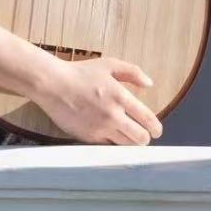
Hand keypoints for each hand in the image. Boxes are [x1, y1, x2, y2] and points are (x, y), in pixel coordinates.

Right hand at [29, 56, 162, 143]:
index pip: (148, 120)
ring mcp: (100, 129)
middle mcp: (113, 116)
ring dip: (129, 142)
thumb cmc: (81, 72)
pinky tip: (110, 135)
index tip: (157, 130)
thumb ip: (133, 72)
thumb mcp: (109, 64)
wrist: (53, 84)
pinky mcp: (88, 138)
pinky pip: (108, 146)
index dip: (156, 128)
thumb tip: (150, 84)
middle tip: (142, 134)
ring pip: (125, 146)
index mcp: (121, 97)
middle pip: (140, 139)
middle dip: (144, 138)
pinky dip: (112, 143)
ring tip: (127, 136)